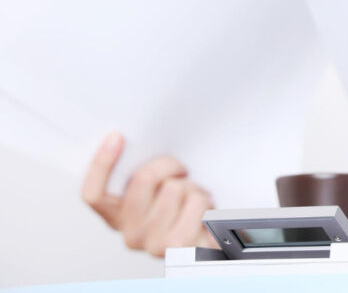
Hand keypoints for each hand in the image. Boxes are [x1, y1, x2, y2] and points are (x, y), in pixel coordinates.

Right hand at [81, 132, 217, 256]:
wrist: (216, 244)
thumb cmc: (189, 213)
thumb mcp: (164, 192)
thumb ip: (148, 176)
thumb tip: (146, 144)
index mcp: (120, 218)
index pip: (94, 193)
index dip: (100, 164)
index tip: (116, 137)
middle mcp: (132, 235)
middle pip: (142, 178)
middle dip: (169, 165)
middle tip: (181, 172)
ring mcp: (152, 244)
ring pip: (173, 188)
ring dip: (192, 187)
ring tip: (194, 200)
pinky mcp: (178, 246)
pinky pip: (194, 201)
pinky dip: (205, 200)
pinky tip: (205, 214)